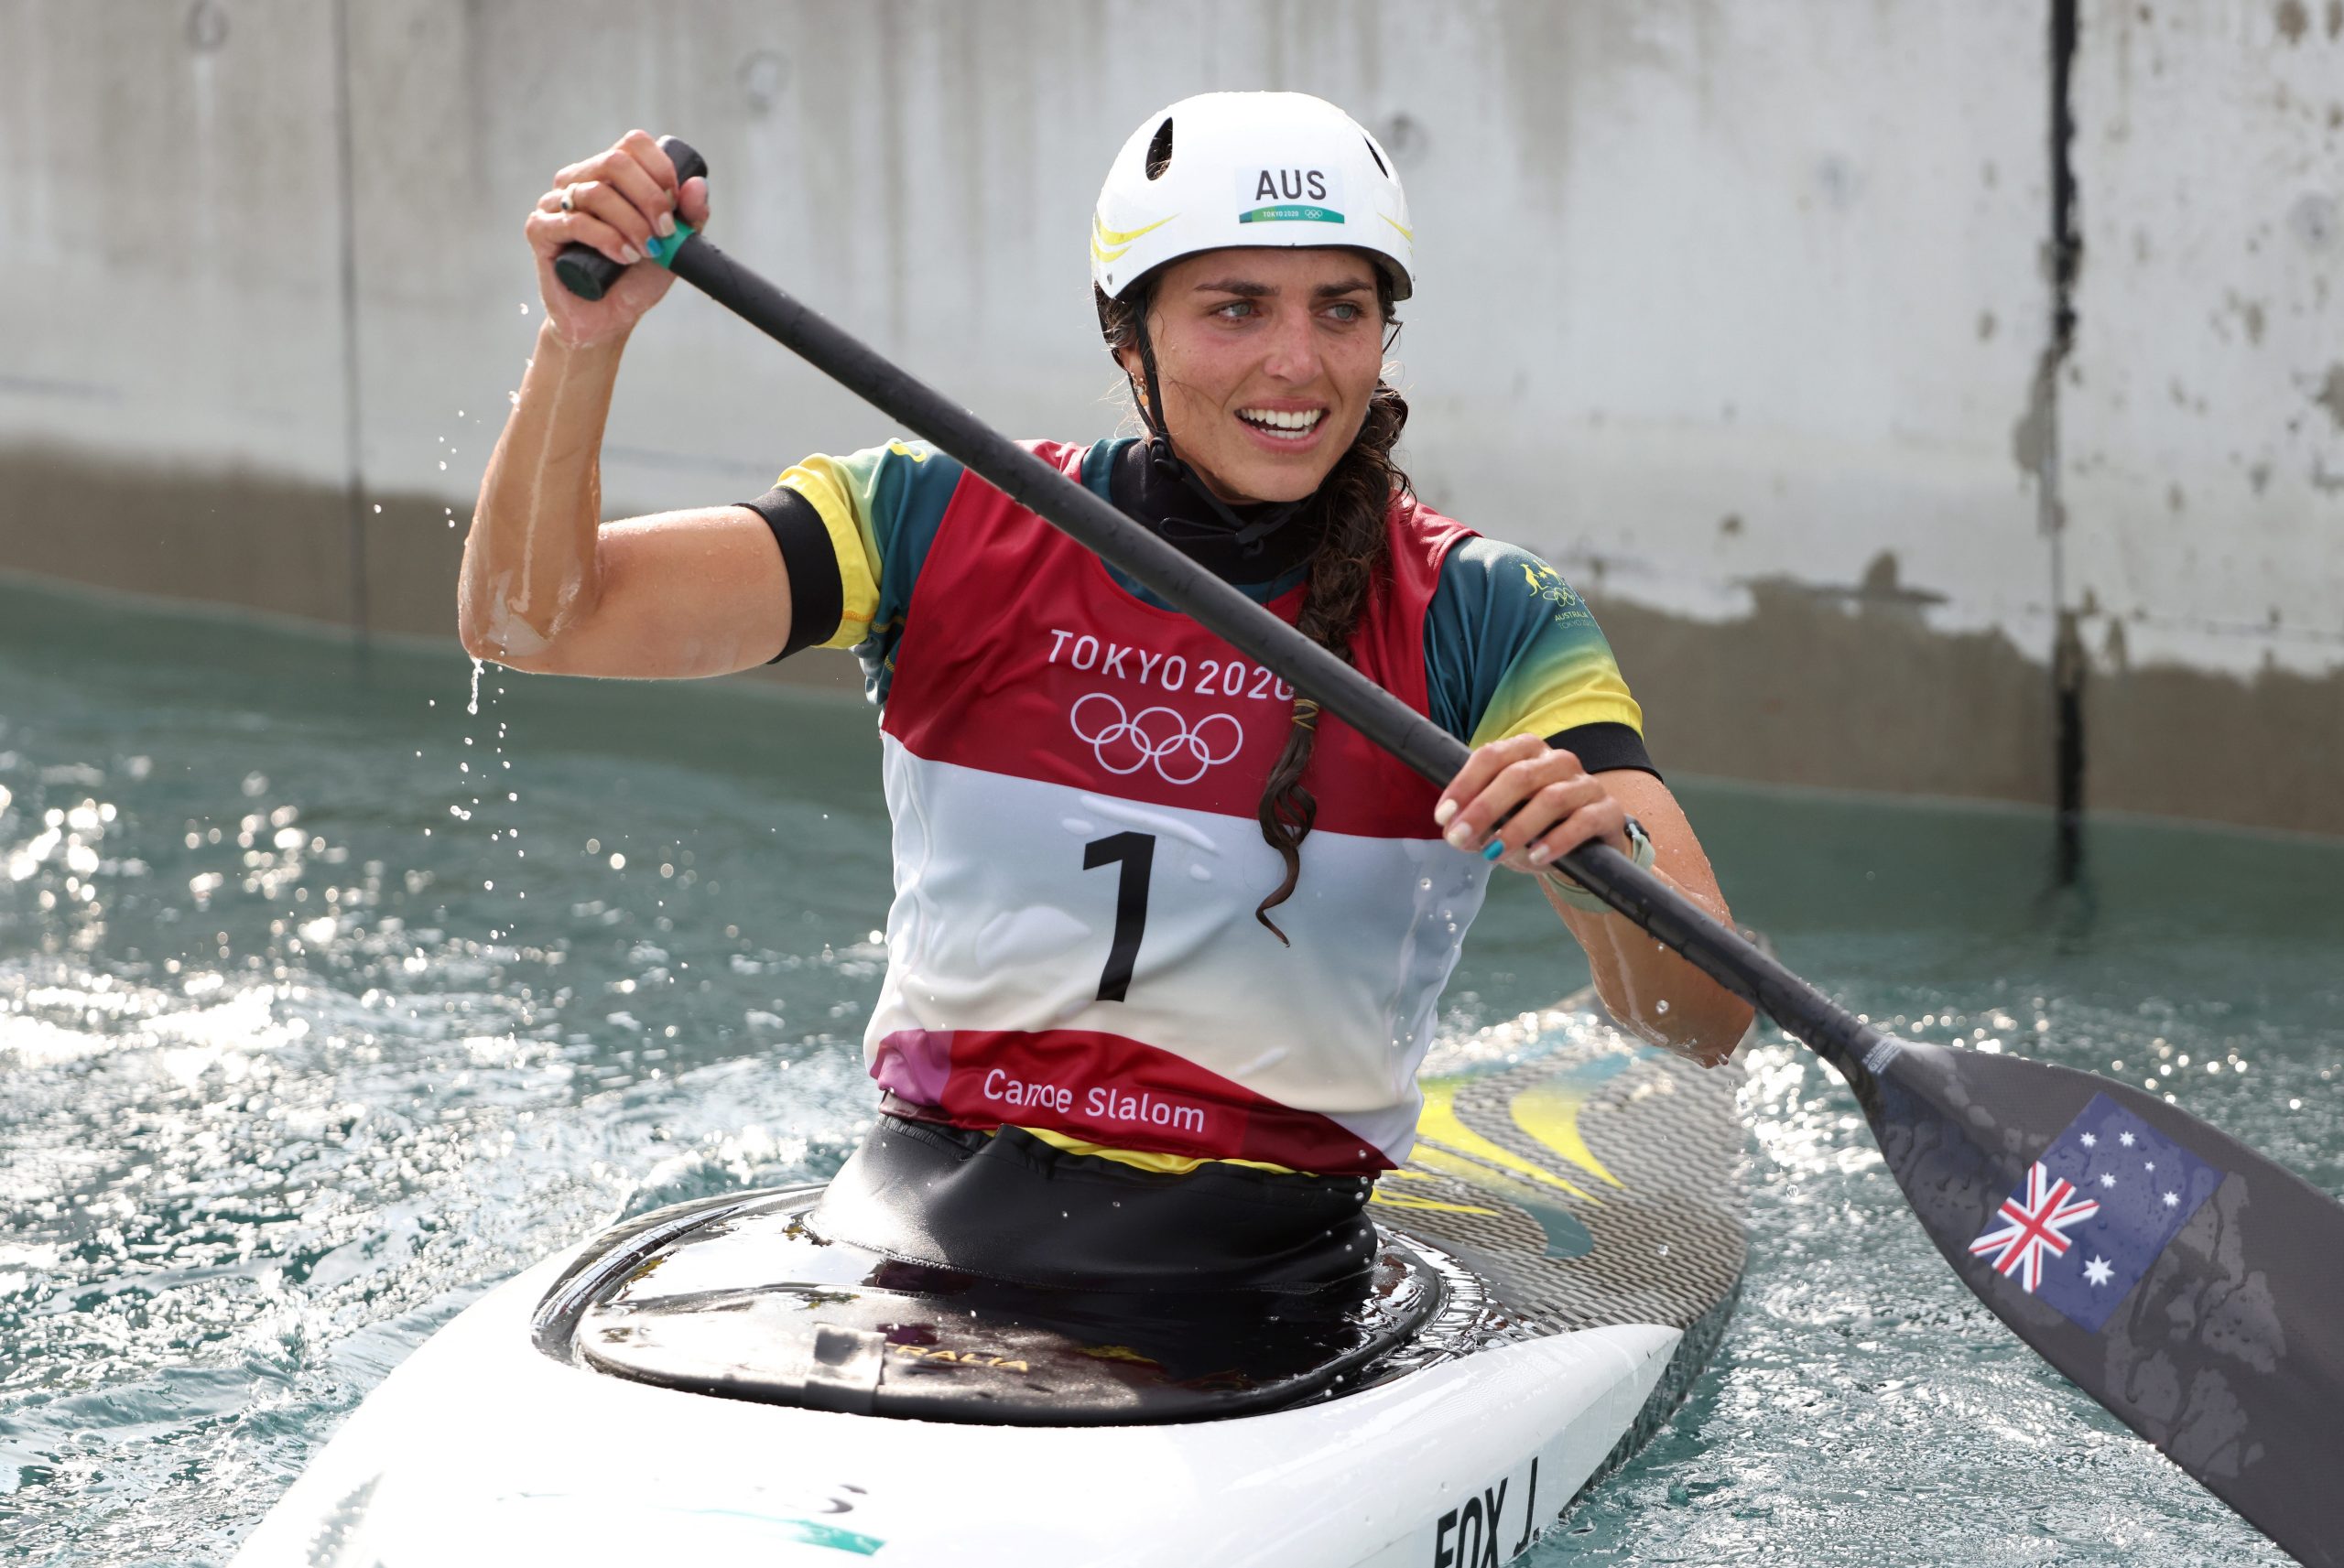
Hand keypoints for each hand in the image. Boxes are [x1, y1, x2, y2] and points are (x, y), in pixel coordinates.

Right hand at [524, 130, 710, 349]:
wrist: (607, 321)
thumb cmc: (636, 280)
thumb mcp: (673, 247)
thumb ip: (689, 217)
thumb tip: (698, 185)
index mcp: (608, 175)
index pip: (632, 144)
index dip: (660, 168)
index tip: (676, 203)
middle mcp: (578, 180)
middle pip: (615, 162)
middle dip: (649, 197)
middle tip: (665, 232)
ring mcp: (555, 203)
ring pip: (596, 193)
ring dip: (631, 223)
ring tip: (647, 251)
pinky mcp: (540, 230)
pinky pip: (574, 222)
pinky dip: (606, 238)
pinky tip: (624, 257)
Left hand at [1433, 735, 1629, 874]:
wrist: (1586, 845)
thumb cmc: (1536, 826)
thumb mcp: (1502, 822)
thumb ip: (1479, 823)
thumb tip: (1454, 832)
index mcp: (1526, 751)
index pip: (1491, 756)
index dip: (1464, 785)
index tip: (1443, 816)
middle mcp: (1557, 760)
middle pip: (1519, 776)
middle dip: (1484, 808)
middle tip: (1459, 838)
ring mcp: (1585, 784)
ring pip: (1551, 798)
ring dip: (1517, 829)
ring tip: (1494, 854)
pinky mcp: (1607, 811)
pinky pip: (1583, 821)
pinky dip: (1557, 840)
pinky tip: (1536, 857)